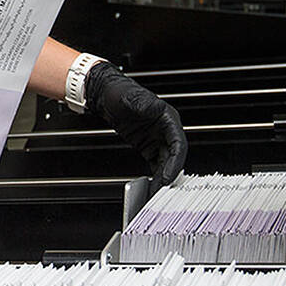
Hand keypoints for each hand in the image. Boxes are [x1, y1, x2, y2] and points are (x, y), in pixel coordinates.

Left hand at [85, 61, 186, 184]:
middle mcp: (165, 130)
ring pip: (166, 162)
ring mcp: (157, 139)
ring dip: (163, 177)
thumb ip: (142, 104)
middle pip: (173, 156)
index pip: (178, 143)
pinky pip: (156, 163)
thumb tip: (154, 108)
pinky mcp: (148, 146)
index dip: (176, 161)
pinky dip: (155, 175)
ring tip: (156, 193)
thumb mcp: (129, 97)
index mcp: (167, 117)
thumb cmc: (120, 92)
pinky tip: (152, 186)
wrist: (106, 94)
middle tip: (162, 190)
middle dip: (170, 174)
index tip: (170, 176)